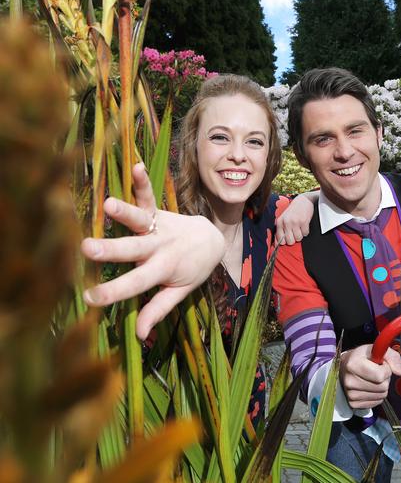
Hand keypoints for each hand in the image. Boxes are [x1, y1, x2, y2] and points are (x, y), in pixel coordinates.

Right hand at [81, 163, 224, 338]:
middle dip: (111, 250)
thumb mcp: (179, 292)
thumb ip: (158, 309)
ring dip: (125, 212)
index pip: (136, 284)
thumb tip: (139, 335)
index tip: (88, 298)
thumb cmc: (192, 269)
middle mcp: (159, 247)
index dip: (113, 292)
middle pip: (133, 249)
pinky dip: (143, 182)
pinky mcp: (160, 211)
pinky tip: (135, 167)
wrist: (212, 241)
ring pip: (141, 220)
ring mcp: (160, 227)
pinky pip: (150, 196)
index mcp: (162, 269)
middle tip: (87, 249)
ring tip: (107, 205)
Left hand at [275, 191, 316, 244]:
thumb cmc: (293, 211)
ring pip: (298, 238)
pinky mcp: (304, 221)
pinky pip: (305, 234)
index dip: (285, 241)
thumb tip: (277, 243)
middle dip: (293, 239)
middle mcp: (286, 222)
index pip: (280, 240)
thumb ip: (280, 230)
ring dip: (300, 235)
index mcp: (279, 222)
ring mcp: (295, 222)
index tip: (288, 238)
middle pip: (290, 242)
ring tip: (300, 228)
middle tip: (295, 233)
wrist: (303, 200)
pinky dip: (306, 231)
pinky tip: (304, 225)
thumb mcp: (283, 218)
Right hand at [339, 344, 400, 408]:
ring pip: (381, 395)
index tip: (381, 364)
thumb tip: (400, 372)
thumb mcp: (376, 349)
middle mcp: (350, 381)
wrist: (345, 367)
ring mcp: (350, 394)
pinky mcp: (353, 403)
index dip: (386, 369)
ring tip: (373, 378)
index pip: (380, 375)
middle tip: (377, 371)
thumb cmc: (363, 357)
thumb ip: (392, 357)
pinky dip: (377, 395)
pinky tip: (370, 387)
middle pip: (382, 387)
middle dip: (385, 379)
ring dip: (382, 387)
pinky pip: (376, 402)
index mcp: (353, 364)